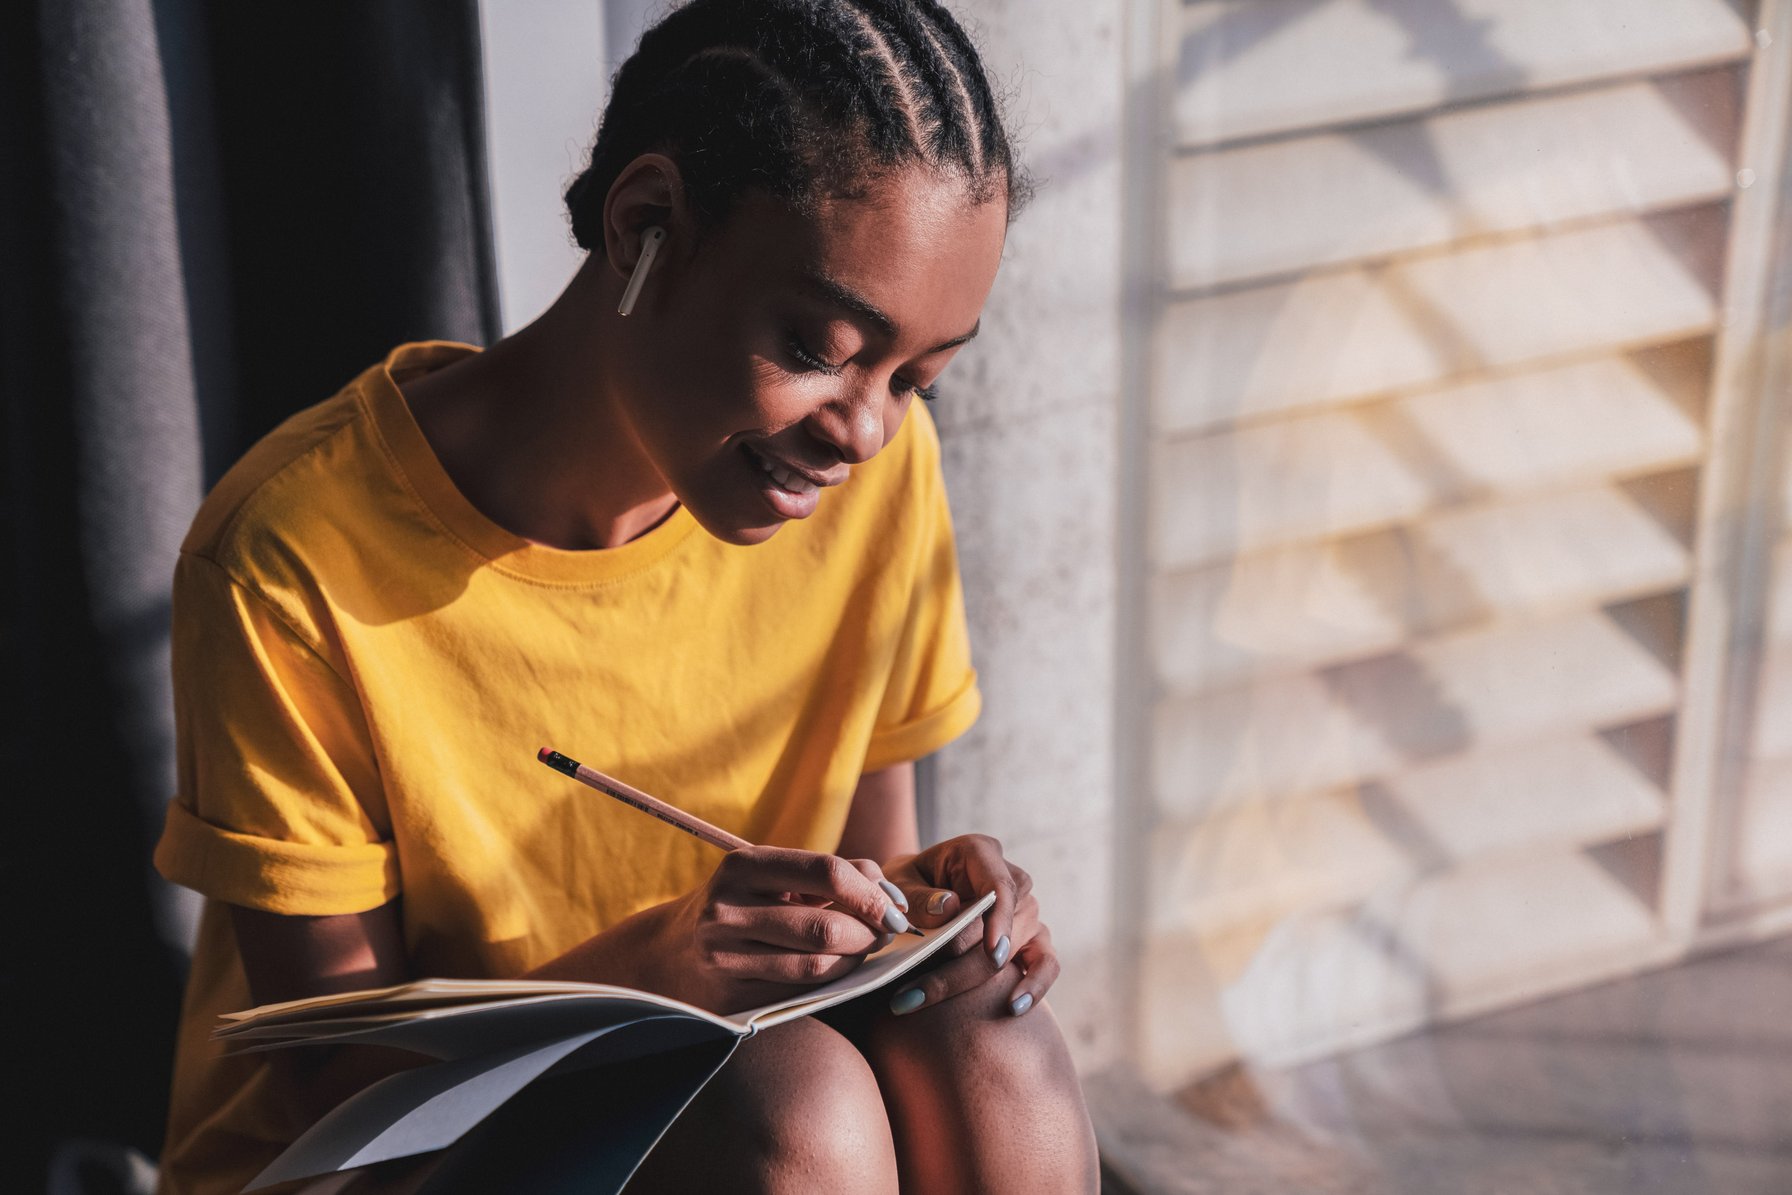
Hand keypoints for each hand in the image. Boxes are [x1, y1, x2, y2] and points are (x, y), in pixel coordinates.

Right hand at [663, 846, 912, 1012]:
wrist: (671, 952)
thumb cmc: (741, 906)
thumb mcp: (772, 876)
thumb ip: (831, 875)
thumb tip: (888, 891)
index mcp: (743, 866)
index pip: (826, 871)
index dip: (871, 892)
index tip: (895, 907)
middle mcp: (728, 909)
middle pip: (826, 927)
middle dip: (869, 932)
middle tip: (885, 932)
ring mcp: (725, 956)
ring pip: (817, 965)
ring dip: (856, 959)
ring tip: (864, 948)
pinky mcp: (731, 995)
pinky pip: (801, 990)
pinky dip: (833, 979)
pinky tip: (839, 968)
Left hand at [880, 835, 1055, 1017]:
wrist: (916, 895)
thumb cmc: (906, 885)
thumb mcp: (898, 882)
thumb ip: (917, 895)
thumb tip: (949, 908)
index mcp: (981, 853)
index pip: (1000, 886)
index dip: (999, 920)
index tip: (992, 952)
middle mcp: (1013, 880)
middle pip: (1003, 928)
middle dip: (960, 965)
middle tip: (913, 992)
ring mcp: (1026, 912)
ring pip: (1015, 952)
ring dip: (972, 982)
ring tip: (933, 1003)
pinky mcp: (1033, 939)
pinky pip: (1047, 964)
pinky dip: (1035, 986)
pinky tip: (1014, 1008)